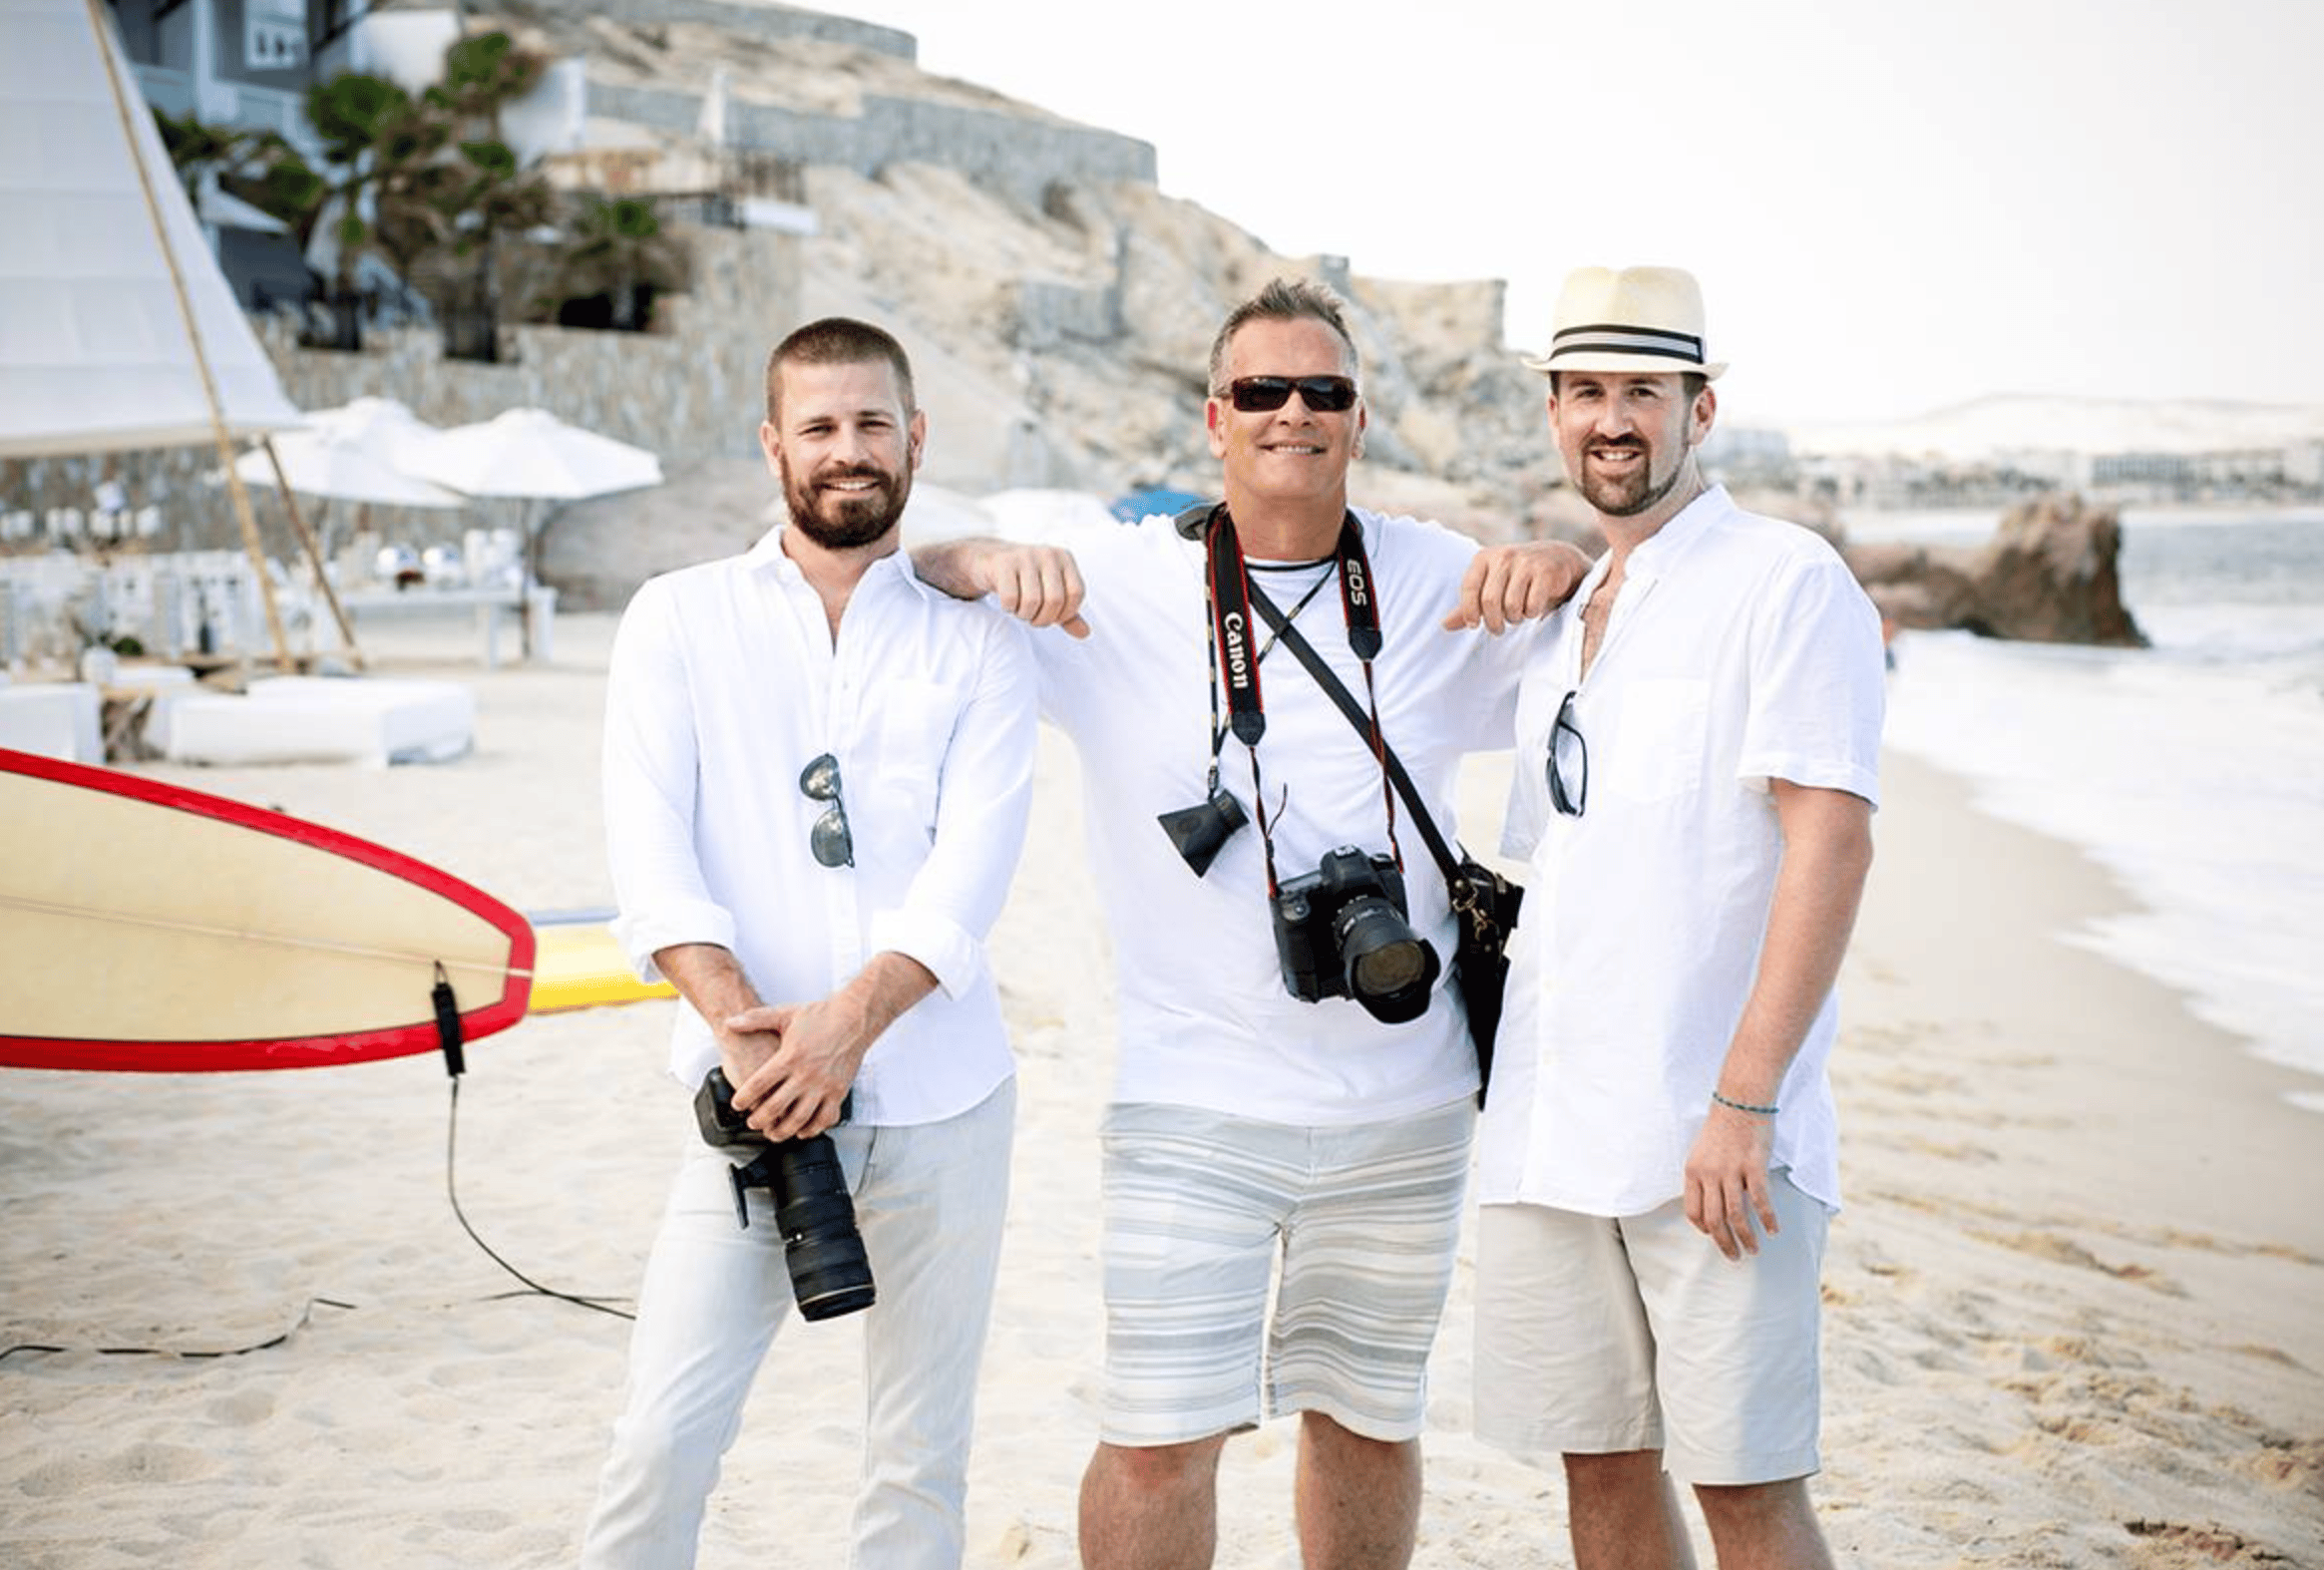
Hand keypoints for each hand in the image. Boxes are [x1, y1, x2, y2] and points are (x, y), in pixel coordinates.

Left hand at [722, 994, 873, 1141]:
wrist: (855, 1018)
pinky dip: (813, 1129)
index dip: (744, 1098)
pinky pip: (825, 1119)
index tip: (737, 1104)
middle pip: (776, 1106)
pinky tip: (803, 1131)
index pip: (759, 1083)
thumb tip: (730, 1022)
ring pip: (800, 1119)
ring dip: (783, 1131)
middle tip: (752, 1122)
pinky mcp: (839, 1092)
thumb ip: (755, 1019)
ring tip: (773, 1133)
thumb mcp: (785, 1014)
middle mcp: (806, 1074)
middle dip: (759, 1119)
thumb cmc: (821, 1016)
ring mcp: (824, 1085)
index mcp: (790, 1057)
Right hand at [983, 543, 1088, 636]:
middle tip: (1033, 618)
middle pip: (1055, 599)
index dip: (1066, 613)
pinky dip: (1009, 608)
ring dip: (1025, 615)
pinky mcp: (1003, 563)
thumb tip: (1085, 633)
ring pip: (1032, 601)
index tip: (1053, 617)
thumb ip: (1068, 613)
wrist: (989, 560)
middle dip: (1043, 619)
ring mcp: (1025, 556)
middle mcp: (1047, 553)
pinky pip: (1010, 598)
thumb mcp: (1050, 593)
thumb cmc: (1026, 580)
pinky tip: (1008, 603)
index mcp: (1064, 557)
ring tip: (1021, 610)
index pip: (1076, 592)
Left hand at [1442, 540, 1591, 633]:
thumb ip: (1468, 605)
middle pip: (1490, 601)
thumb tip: (1444, 625)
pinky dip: (1531, 613)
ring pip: (1511, 604)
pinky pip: (1531, 604)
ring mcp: (1525, 562)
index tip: (1474, 625)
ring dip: (1513, 618)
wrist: (1556, 560)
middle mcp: (1503, 556)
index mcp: (1483, 558)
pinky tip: (1531, 609)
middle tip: (1498, 629)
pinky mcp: (1545, 571)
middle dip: (1493, 622)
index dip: (1469, 611)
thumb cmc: (1516, 578)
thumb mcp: (1489, 587)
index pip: (1469, 587)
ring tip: (1516, 617)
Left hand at [1683, 1102, 1780, 1260]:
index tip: (1714, 1236)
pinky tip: (1773, 1231)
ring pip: (1736, 1215)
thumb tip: (1712, 1203)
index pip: (1693, 1211)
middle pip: (1714, 1219)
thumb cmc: (1723, 1126)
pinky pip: (1760, 1201)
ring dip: (1745, 1237)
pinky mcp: (1753, 1167)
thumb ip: (1705, 1176)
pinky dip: (1768, 1219)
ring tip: (1753, 1250)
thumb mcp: (1703, 1152)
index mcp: (1693, 1171)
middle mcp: (1709, 1174)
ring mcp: (1731, 1171)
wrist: (1740, 1101)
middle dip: (1724, 1243)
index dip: (1703, 1228)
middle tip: (1735, 1256)